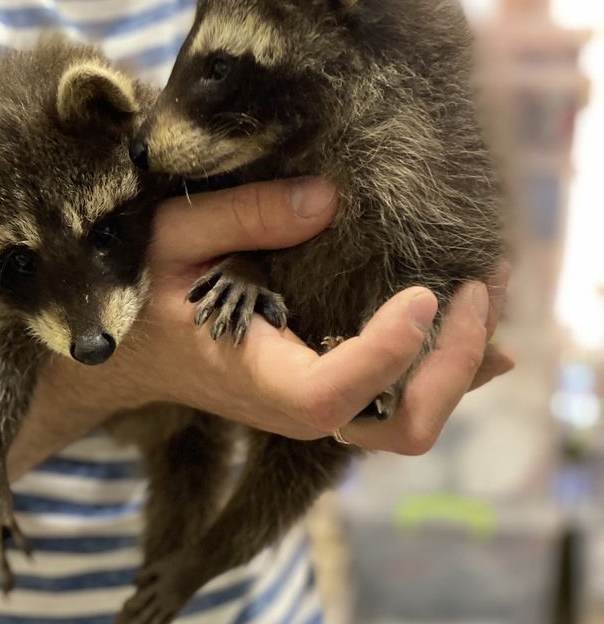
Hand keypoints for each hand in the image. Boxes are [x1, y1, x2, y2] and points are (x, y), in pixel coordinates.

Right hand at [42, 177, 510, 452]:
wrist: (132, 355)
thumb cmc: (145, 296)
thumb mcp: (174, 240)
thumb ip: (242, 218)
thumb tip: (328, 198)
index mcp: (257, 380)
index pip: (338, 393)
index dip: (390, 351)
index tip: (425, 288)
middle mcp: (300, 410)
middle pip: (402, 425)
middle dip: (453, 364)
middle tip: (475, 287)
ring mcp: (322, 408)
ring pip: (416, 418)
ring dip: (464, 360)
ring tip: (490, 289)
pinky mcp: (334, 391)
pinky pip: (407, 397)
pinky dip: (453, 366)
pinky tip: (487, 331)